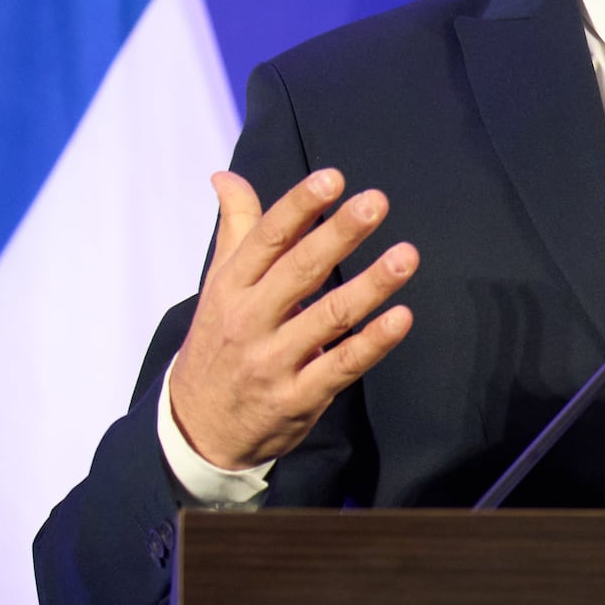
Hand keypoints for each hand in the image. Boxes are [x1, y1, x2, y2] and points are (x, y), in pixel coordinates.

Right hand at [166, 168, 418, 470]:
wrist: (198, 427)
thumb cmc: (219, 342)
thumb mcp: (219, 287)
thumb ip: (235, 231)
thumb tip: (226, 177)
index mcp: (230, 287)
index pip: (266, 239)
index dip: (299, 206)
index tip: (333, 178)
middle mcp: (249, 320)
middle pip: (300, 270)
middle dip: (339, 234)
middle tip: (377, 202)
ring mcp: (273, 360)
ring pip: (329, 316)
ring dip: (371, 285)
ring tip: (406, 255)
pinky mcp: (298, 397)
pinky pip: (342, 366)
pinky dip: (374, 342)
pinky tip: (402, 317)